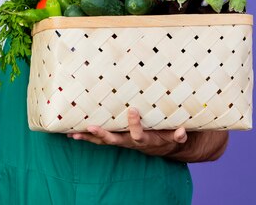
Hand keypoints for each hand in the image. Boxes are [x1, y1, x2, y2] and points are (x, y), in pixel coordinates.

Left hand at [67, 108, 187, 156]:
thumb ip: (179, 135)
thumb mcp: (175, 136)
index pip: (138, 134)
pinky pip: (99, 139)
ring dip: (88, 138)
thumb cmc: (167, 137)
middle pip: (114, 140)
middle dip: (102, 134)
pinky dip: (87, 137)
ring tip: (73, 134)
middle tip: (90, 127)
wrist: (160, 146)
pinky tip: (73, 134)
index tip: (132, 109)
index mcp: (145, 140)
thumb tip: (182, 131)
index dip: (134, 123)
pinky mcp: (115, 138)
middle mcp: (130, 142)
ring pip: (103, 141)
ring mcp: (121, 140)